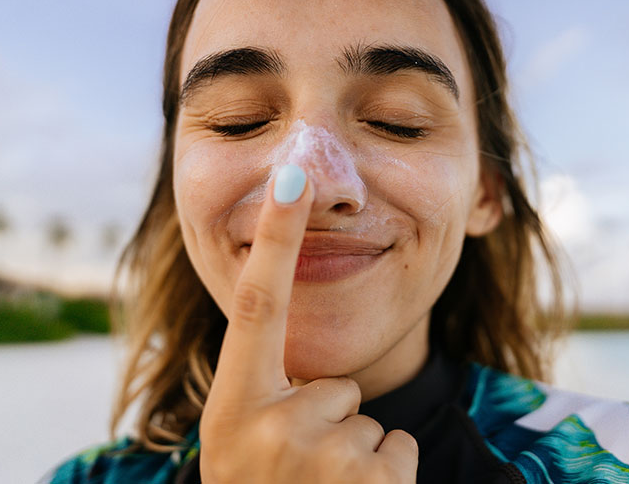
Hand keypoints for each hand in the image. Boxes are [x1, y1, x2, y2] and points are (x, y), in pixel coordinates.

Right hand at [199, 164, 418, 482]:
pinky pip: (396, 446)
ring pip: (368, 419)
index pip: (256, 306)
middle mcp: (270, 427)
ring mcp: (322, 458)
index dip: (273, 238)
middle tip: (297, 471)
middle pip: (337, 383)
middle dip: (330, 420)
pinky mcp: (375, 482)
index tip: (291, 176)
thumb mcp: (237, 447)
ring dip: (353, 453)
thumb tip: (303, 353)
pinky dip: (384, 473)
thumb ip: (263, 393)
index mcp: (232, 408)